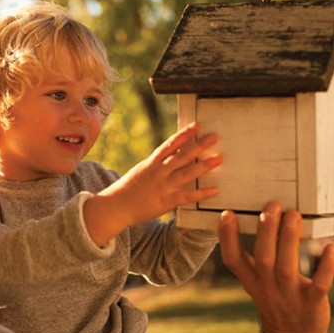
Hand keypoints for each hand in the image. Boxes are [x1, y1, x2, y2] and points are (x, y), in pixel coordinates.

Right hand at [84, 122, 221, 245]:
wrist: (114, 207)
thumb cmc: (126, 190)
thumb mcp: (140, 172)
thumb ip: (155, 165)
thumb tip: (169, 157)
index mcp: (151, 163)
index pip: (170, 144)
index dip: (184, 134)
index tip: (197, 125)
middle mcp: (158, 172)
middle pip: (182, 156)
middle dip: (199, 146)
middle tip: (215, 137)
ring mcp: (162, 187)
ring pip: (186, 173)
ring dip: (204, 166)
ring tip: (219, 159)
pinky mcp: (166, 202)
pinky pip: (187, 196)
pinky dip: (201, 193)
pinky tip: (215, 190)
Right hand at [218, 202, 333, 332]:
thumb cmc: (275, 299)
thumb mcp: (256, 281)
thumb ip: (255, 255)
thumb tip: (258, 218)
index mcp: (252, 280)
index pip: (233, 259)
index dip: (227, 237)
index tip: (227, 213)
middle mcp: (268, 287)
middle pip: (263, 258)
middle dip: (266, 231)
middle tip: (271, 206)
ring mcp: (290, 296)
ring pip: (287, 267)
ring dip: (289, 240)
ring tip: (293, 215)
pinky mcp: (313, 304)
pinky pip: (320, 285)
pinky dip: (326, 267)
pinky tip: (331, 247)